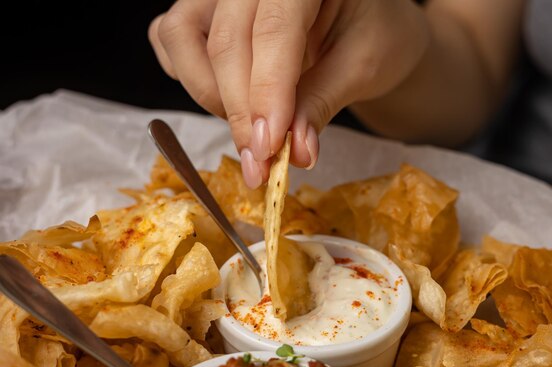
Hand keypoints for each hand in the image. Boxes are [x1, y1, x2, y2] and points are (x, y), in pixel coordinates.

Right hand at [149, 0, 425, 187]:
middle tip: (261, 162)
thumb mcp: (362, 67)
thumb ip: (321, 105)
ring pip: (182, 35)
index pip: (274, 29)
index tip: (268, 147)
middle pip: (226, 39)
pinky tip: (227, 99)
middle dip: (239, 110)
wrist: (369, 23)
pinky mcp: (205, 8)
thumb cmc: (375, 35)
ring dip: (209, 93)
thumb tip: (295, 153)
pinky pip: (172, 37)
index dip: (266, 93)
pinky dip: (190, 75)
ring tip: (249, 129)